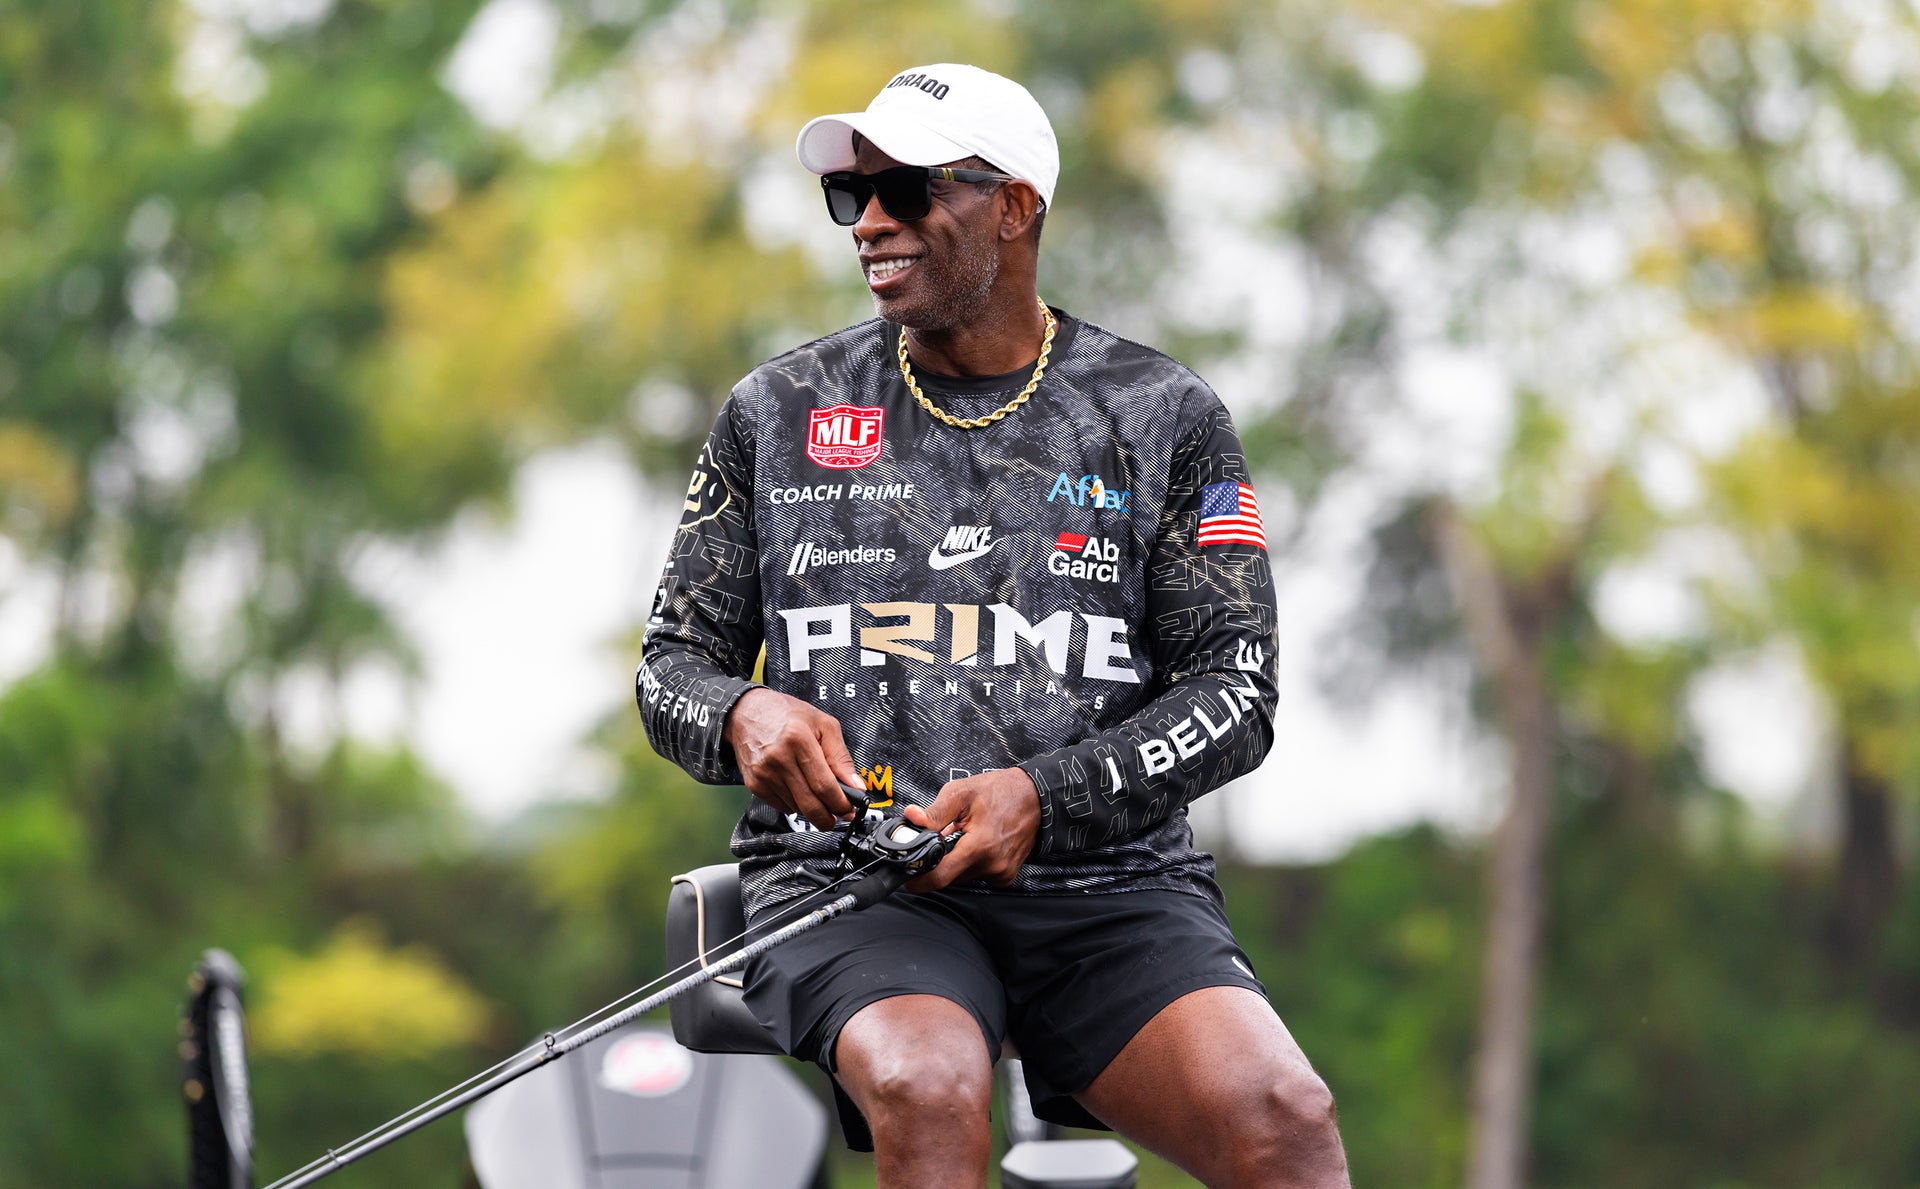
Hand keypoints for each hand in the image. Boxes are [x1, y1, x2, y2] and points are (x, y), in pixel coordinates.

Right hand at [725, 688, 863, 829]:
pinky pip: (782, 807)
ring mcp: (764, 774)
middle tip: (839, 815)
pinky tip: (798, 788)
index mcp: (799, 740)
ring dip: (812, 809)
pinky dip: (795, 804)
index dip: (841, 804)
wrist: (746, 712)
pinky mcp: (755, 784)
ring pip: (797, 809)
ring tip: (817, 793)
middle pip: (810, 805)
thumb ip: (841, 757)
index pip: (825, 786)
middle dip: (829, 818)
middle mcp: (779, 759)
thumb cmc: (787, 714)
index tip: (850, 810)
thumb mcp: (823, 724)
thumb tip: (856, 786)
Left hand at [902, 767, 1040, 890]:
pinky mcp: (1006, 875)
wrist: (1036, 796)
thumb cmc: (1002, 791)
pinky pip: (978, 874)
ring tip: (966, 835)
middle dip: (941, 859)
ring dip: (958, 859)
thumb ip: (935, 812)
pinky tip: (980, 843)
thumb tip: (912, 818)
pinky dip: (972, 862)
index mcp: (979, 847)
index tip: (908, 877)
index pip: (940, 878)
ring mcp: (1001, 873)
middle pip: (950, 876)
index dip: (919, 879)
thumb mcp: (962, 793)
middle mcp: (992, 866)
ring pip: (963, 875)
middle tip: (946, 836)